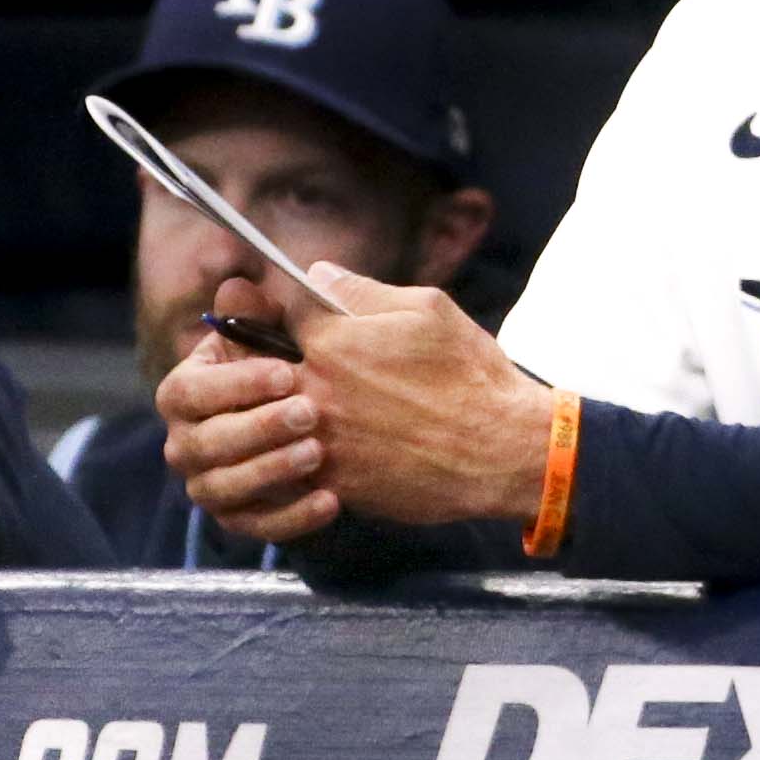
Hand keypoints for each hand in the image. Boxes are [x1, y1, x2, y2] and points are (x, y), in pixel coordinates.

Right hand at [157, 275, 339, 543]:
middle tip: (310, 412)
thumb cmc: (293, 364)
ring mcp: (209, 483)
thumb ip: (260, 312)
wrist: (326, 418)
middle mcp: (186, 440)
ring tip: (319, 453)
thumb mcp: (281, 332)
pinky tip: (331, 500)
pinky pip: (256, 527)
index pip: (188, 390)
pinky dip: (292, 517)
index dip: (234, 383)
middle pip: (203, 443)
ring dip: (271, 470)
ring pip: (224, 488)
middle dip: (257, 428)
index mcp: (187, 389)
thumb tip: (239, 287)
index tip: (285, 372)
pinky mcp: (239, 518)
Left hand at [273, 265, 554, 527]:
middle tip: (291, 365)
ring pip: (270, 423)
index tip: (298, 317)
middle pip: (257, 371)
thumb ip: (362, 292)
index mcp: (332, 343)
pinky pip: (293, 469)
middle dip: (268, 363)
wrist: (501, 452)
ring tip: (303, 408)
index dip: (287, 311)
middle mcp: (316, 393)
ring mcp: (322, 443)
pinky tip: (325, 447)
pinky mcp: (335, 485)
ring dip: (278, 412)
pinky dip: (300, 456)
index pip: (279, 313)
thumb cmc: (471, 375)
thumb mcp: (427, 310)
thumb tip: (317, 274)